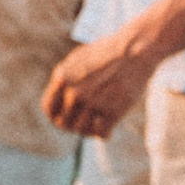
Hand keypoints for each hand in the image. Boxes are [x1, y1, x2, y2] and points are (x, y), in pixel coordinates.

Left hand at [44, 28, 159, 138]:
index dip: (55, 117)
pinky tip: (108, 130)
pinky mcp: (113, 111)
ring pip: (82, 130)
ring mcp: (93, 102)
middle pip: (64, 123)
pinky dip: (104, 134)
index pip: (49, 108)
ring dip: (88, 131)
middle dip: (72, 126)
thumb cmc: (109, 53)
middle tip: (84, 124)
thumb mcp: (78, 59)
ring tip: (96, 127)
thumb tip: (59, 98)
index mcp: (62, 78)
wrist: (136, 50)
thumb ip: (67, 78)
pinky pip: (102, 133)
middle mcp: (74, 92)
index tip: (63, 120)